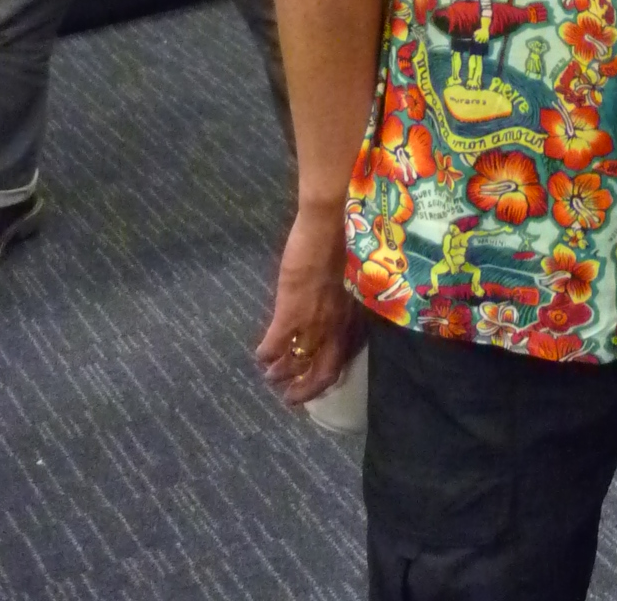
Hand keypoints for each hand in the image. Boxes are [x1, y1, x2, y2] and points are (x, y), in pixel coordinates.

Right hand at [255, 201, 363, 405]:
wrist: (334, 218)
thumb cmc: (349, 239)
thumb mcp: (357, 278)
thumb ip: (347, 300)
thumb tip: (336, 310)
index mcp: (357, 316)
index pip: (345, 357)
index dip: (329, 374)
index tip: (317, 381)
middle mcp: (339, 325)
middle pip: (324, 372)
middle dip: (305, 390)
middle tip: (290, 398)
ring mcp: (314, 320)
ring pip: (296, 362)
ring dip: (281, 373)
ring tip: (270, 376)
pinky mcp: (290, 311)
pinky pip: (274, 345)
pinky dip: (266, 354)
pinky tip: (259, 355)